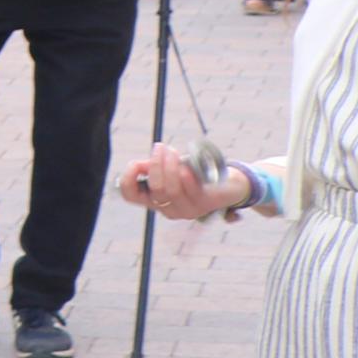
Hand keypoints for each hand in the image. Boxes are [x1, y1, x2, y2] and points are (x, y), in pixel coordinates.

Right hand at [121, 142, 246, 222]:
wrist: (230, 185)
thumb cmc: (196, 174)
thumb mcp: (171, 169)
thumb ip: (155, 169)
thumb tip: (140, 165)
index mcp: (156, 201)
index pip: (130, 195)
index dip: (128, 179)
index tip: (137, 163)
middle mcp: (168, 209)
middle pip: (155, 188)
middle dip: (156, 164)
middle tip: (161, 147)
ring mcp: (187, 210)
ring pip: (171, 189)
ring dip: (169, 166)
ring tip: (173, 151)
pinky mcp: (204, 205)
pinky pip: (190, 190)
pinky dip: (185, 176)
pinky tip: (186, 166)